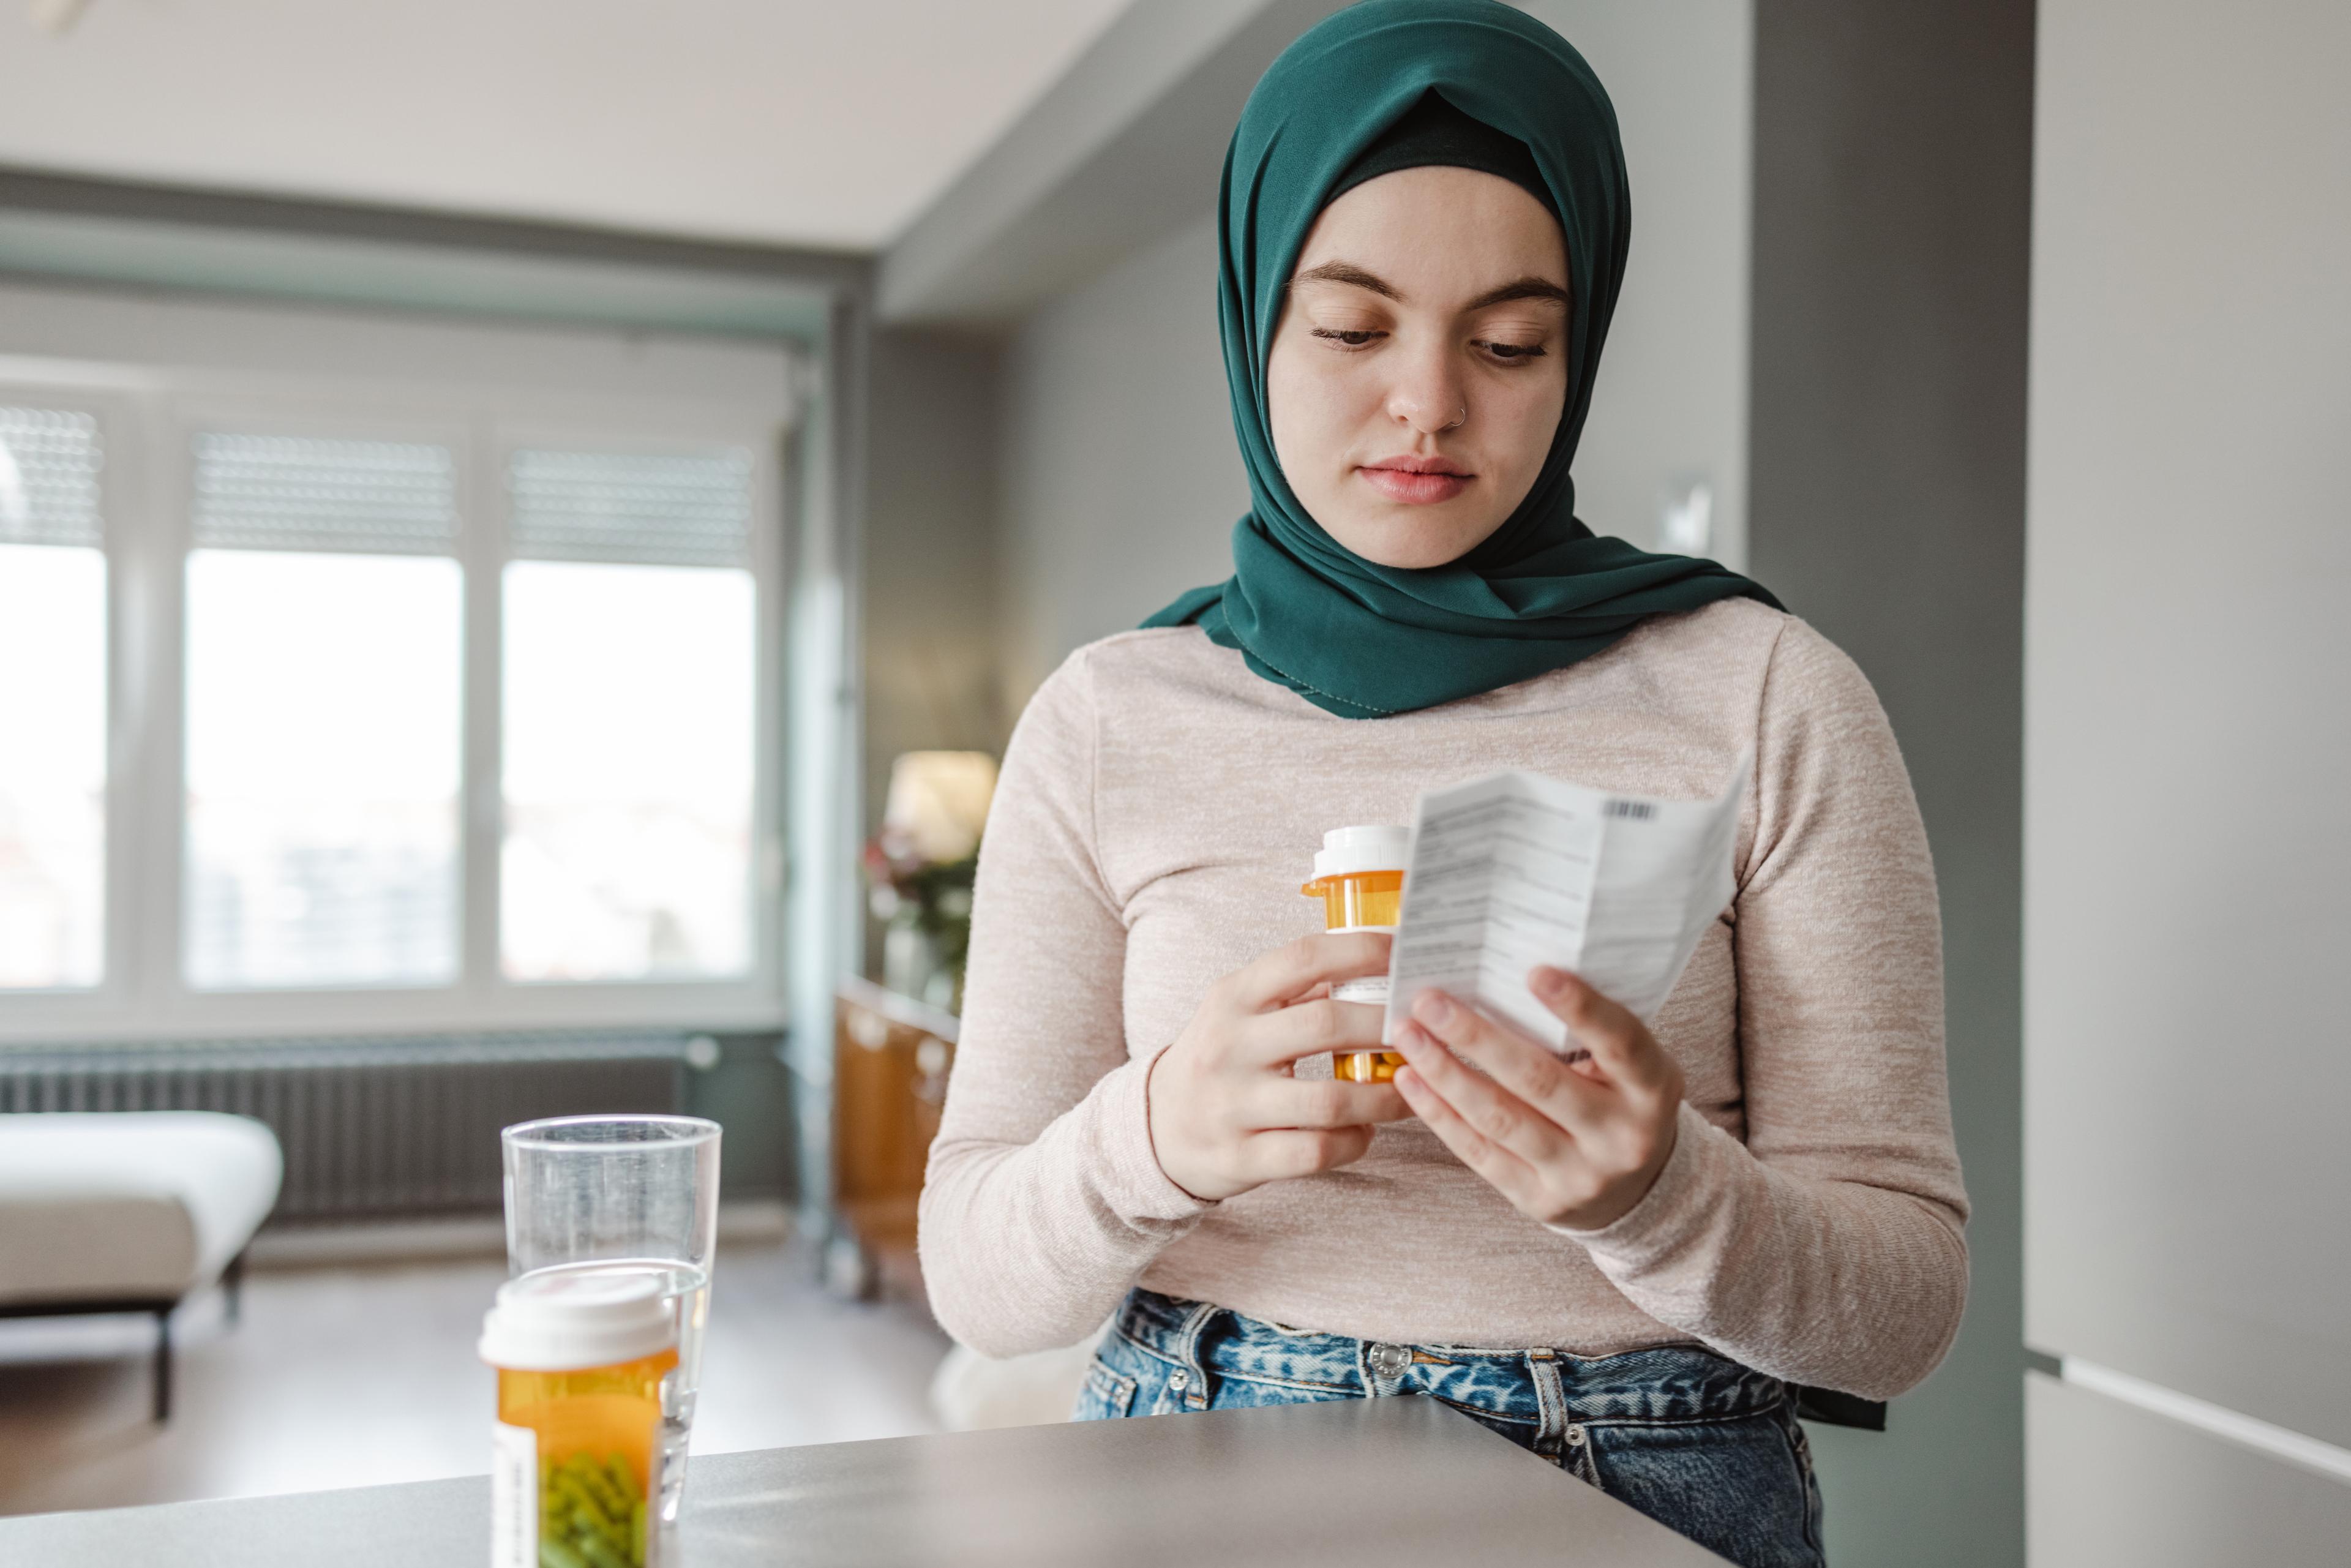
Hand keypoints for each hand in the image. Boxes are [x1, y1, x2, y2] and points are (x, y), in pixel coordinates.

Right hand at [1147, 931, 1412, 1202]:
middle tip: (1422, 1033)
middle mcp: (1228, 1045)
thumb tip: (1381, 965)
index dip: (1363, 951)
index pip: (1304, 957)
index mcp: (1233, 997)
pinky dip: (1354, 1141)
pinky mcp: (1241, 1157)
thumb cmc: (1220, 1059)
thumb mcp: (1241, 1012)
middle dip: (1387, 1027)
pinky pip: (1317, 1152)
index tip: (1407, 953)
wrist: (1156, 1128)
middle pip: (1326, 1025)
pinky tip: (1364, 1131)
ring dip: (1383, 1097)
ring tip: (1407, 1091)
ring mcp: (1232, 1105)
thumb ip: (1298, 990)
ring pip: (1330, 1100)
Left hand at [1391, 966, 1684, 1229]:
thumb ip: (1589, 1029)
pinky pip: (1479, 1152)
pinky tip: (1410, 1079)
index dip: (1581, 1007)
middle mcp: (1621, 1136)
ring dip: (1445, 1072)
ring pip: (1500, 1118)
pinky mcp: (1538, 1200)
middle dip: (1477, 1037)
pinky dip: (1439, 1112)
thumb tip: (1509, 970)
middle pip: (1540, 1080)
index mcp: (1653, 1089)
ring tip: (1407, 1032)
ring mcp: (1580, 1175)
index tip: (1535, 971)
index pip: (1620, 1041)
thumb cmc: (1622, 1099)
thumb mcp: (1629, 1065)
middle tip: (1430, 1000)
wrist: (1639, 1192)